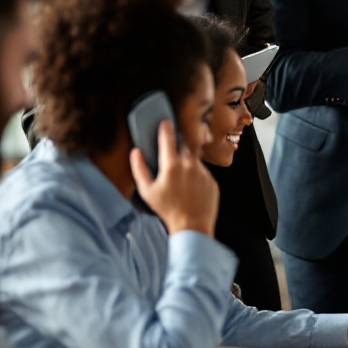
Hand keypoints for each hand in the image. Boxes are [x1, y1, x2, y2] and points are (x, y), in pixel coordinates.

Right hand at [130, 120, 218, 236]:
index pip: (168, 137)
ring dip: (187, 164)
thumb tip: (135, 153)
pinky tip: (190, 189)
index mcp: (172, 165)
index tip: (165, 122)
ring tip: (180, 182)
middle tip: (171, 159)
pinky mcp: (212, 180)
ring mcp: (203, 172)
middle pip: (184, 146)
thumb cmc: (168, 210)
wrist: (192, 225)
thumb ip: (139, 168)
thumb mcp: (147, 190)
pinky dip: (196, 176)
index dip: (165, 127)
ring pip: (194, 160)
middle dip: (177, 148)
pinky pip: (203, 172)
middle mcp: (190, 165)